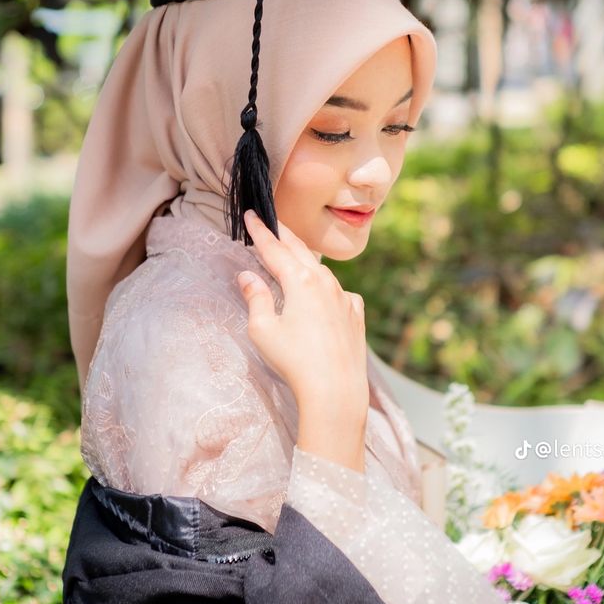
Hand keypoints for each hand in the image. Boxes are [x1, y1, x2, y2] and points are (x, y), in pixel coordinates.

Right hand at [236, 210, 369, 422]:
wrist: (336, 389)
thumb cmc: (295, 361)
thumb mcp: (263, 330)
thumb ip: (255, 298)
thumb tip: (247, 276)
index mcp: (300, 281)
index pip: (274, 249)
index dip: (260, 232)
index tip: (251, 214)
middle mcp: (325, 282)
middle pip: (300, 251)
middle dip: (283, 235)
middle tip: (270, 222)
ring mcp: (344, 297)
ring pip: (321, 270)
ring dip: (305, 259)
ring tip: (293, 253)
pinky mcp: (356, 314)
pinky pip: (340, 292)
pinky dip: (327, 286)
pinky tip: (323, 293)